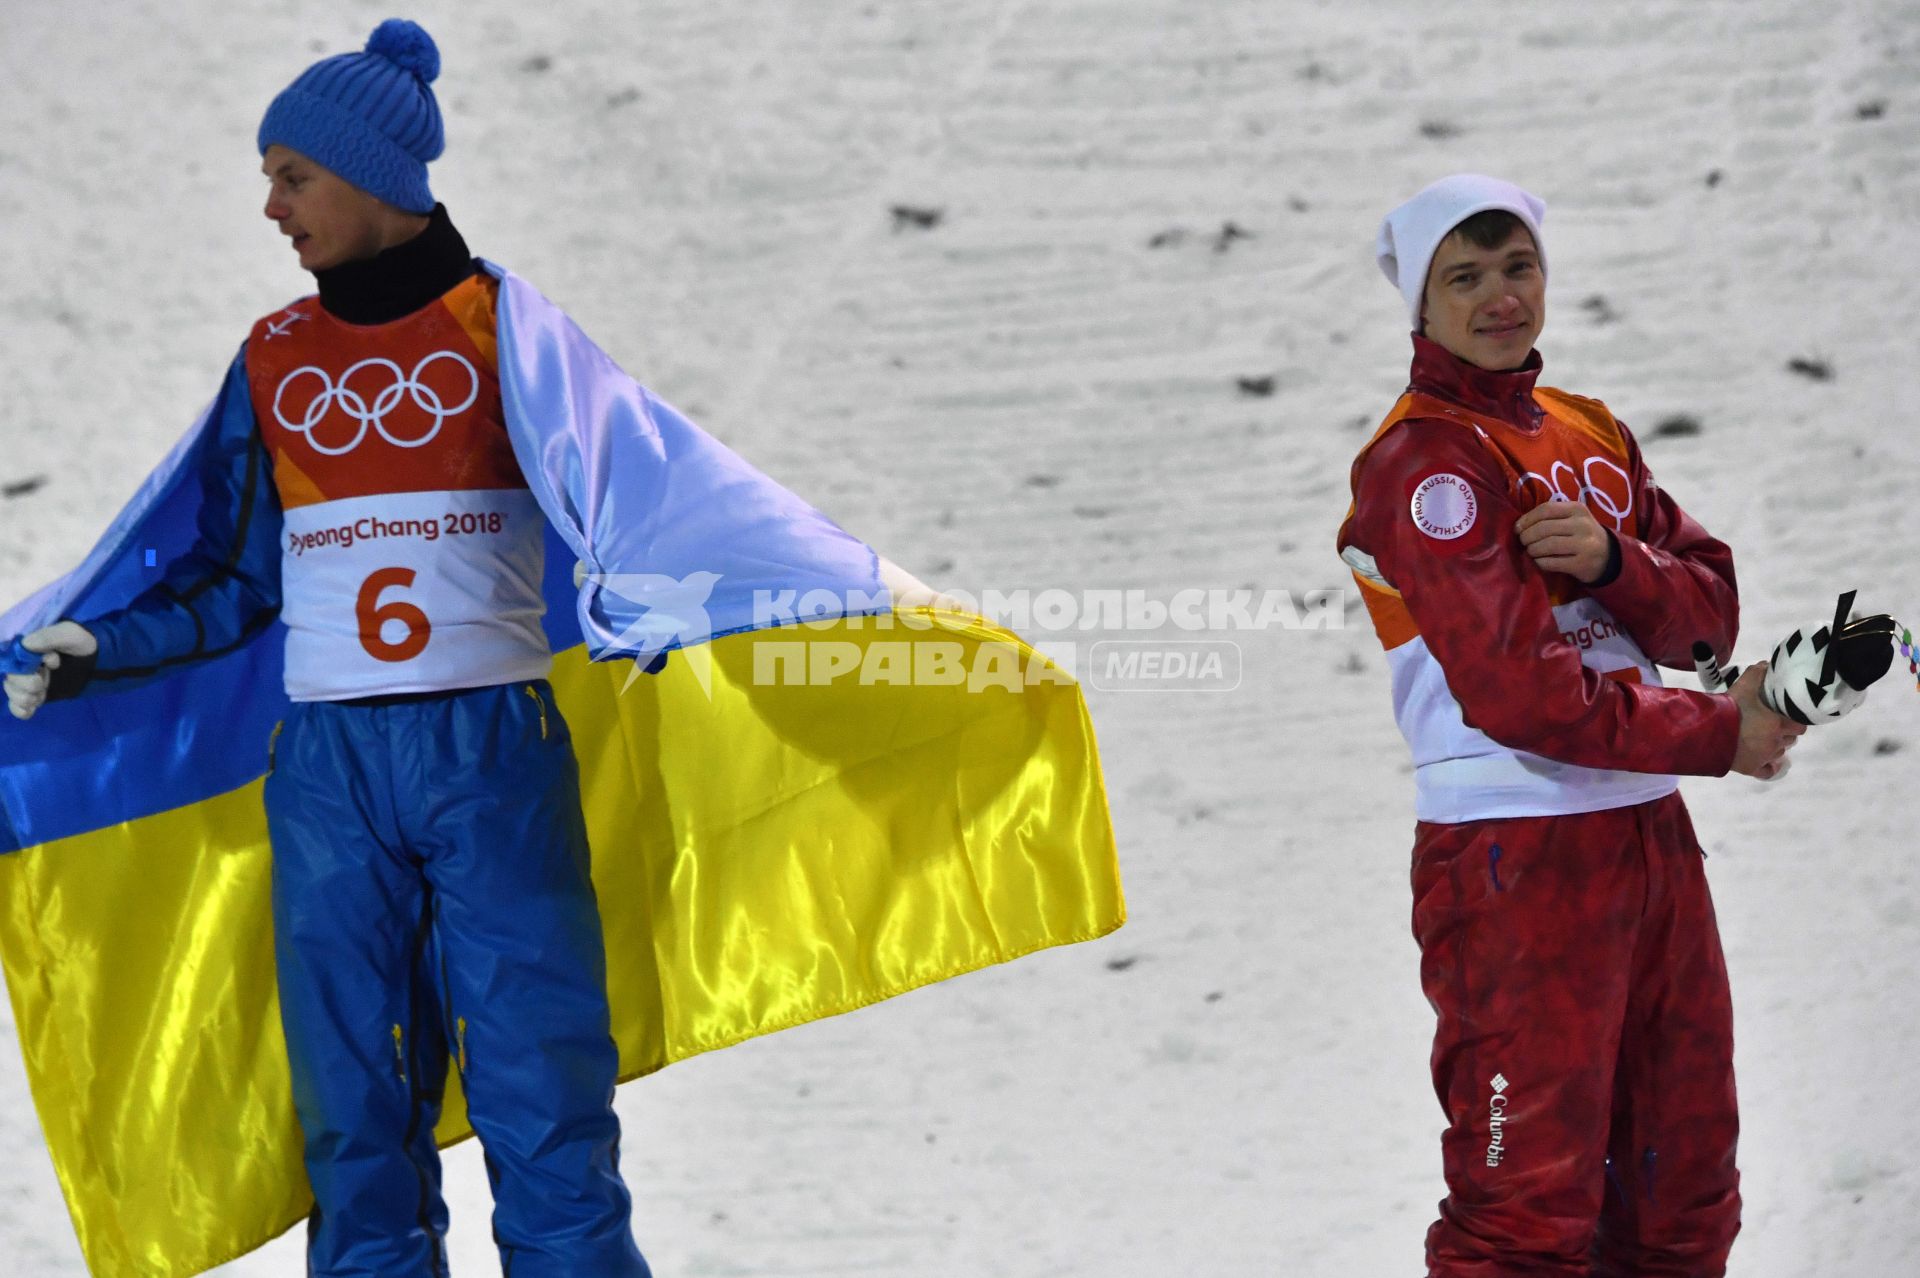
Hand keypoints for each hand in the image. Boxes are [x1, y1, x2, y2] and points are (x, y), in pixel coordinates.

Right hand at [4, 621, 98, 720]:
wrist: (96, 662)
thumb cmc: (81, 644)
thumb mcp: (70, 634)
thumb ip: (49, 637)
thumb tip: (26, 645)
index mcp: (25, 648)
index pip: (13, 660)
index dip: (28, 666)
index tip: (53, 662)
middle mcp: (21, 665)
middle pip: (11, 679)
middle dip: (29, 683)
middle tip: (46, 681)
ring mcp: (25, 681)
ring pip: (12, 693)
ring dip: (27, 697)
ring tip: (42, 693)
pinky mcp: (32, 695)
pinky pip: (16, 707)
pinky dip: (21, 710)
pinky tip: (31, 709)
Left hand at [1515, 499, 1612, 582]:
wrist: (1607, 556)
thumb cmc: (1581, 535)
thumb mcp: (1572, 519)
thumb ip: (1550, 517)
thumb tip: (1519, 525)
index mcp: (1578, 509)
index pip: (1546, 509)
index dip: (1527, 519)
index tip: (1518, 528)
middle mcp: (1582, 525)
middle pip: (1544, 528)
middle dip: (1527, 536)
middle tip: (1523, 542)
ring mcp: (1584, 545)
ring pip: (1547, 545)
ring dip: (1532, 550)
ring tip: (1531, 551)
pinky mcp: (1581, 564)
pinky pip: (1552, 563)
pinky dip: (1540, 562)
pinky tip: (1540, 561)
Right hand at [1728, 661, 1805, 779]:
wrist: (1709, 733)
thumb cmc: (1730, 709)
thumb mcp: (1743, 686)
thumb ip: (1757, 674)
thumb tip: (1767, 665)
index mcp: (1779, 723)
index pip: (1799, 724)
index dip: (1794, 719)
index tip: (1785, 715)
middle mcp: (1776, 742)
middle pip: (1791, 739)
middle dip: (1784, 732)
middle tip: (1772, 725)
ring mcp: (1765, 757)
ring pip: (1780, 753)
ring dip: (1776, 746)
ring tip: (1763, 739)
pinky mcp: (1752, 768)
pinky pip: (1768, 772)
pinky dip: (1769, 767)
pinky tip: (1765, 761)